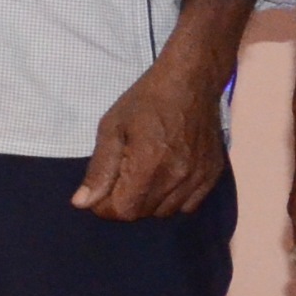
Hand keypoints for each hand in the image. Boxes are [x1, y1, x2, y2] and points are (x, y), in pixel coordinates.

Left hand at [72, 39, 235, 222]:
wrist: (191, 82)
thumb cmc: (145, 101)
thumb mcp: (111, 129)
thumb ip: (99, 170)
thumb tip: (82, 203)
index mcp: (149, 165)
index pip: (123, 211)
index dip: (104, 206)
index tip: (100, 190)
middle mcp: (177, 177)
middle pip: (143, 213)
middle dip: (124, 202)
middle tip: (119, 177)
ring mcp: (199, 177)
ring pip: (166, 212)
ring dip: (148, 202)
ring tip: (142, 175)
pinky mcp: (213, 175)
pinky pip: (189, 205)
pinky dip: (173, 199)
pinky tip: (164, 177)